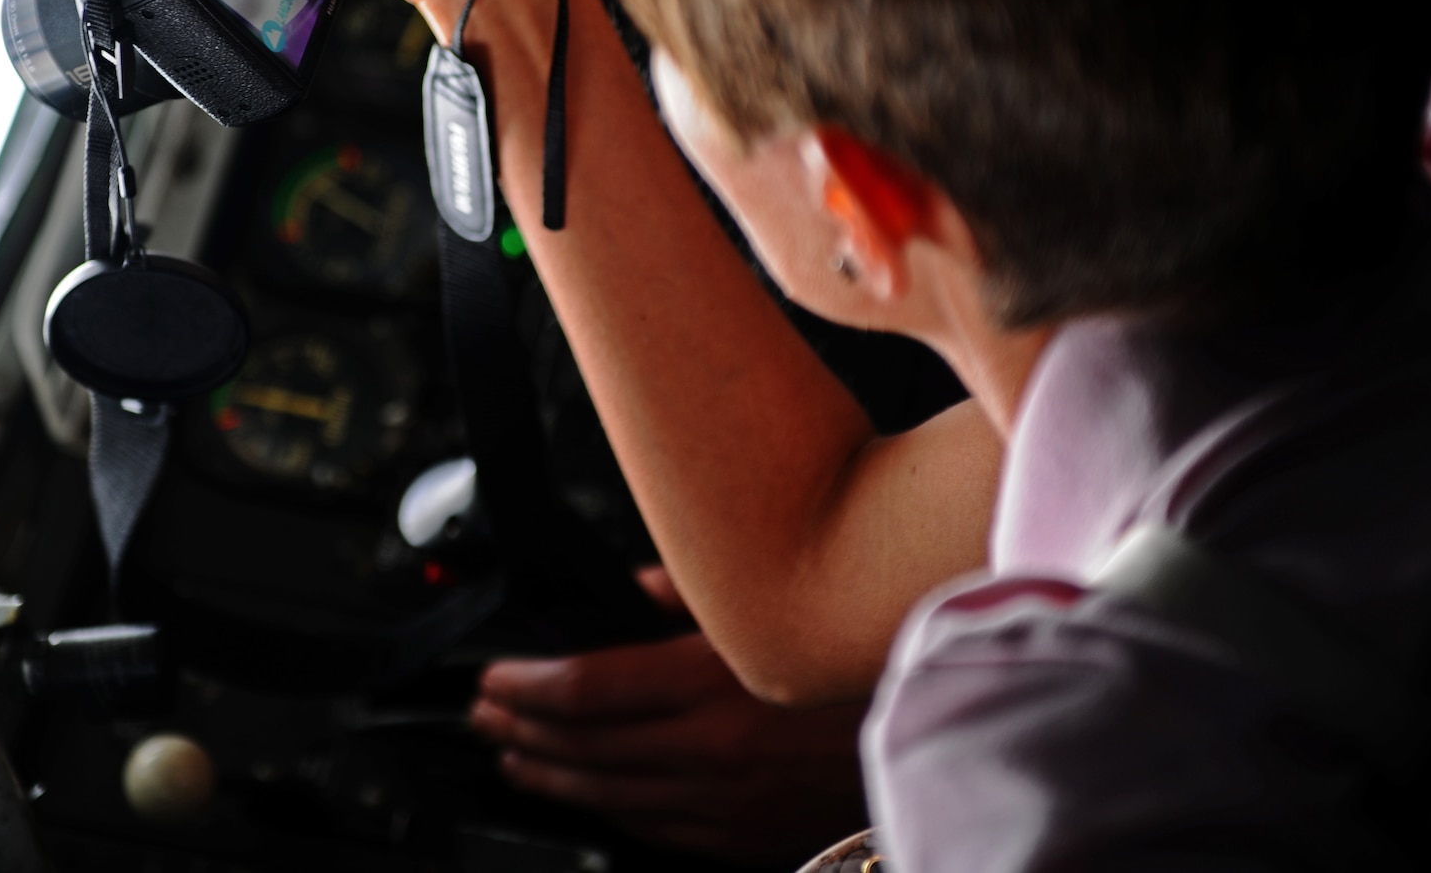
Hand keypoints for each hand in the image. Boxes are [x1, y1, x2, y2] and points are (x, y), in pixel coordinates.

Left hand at [470, 568, 870, 861]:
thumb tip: (629, 595)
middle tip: (485, 713)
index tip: (495, 677)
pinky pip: (656, 831)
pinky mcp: (747, 836)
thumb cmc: (860, 649)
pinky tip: (584, 795)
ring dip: (551, 774)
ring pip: (610, 797)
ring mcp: (727, 803)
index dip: (527, 685)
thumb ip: (687, 594)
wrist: (945, 722)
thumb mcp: (769, 598)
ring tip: (513, 755)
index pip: (586, 689)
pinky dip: (608, 810)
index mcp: (712, 681)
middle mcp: (712, 750)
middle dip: (522, 729)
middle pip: (585, 747)